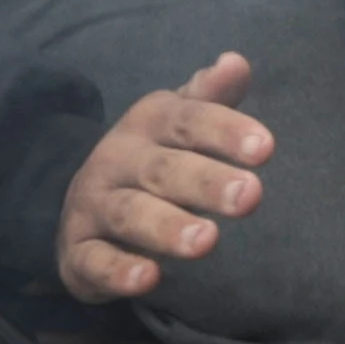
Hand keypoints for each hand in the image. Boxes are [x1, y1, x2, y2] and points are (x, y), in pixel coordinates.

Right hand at [57, 52, 267, 304]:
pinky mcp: (79, 253)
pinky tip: (148, 280)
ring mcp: (94, 206)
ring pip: (130, 214)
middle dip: (206, 182)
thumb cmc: (154, 159)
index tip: (265, 148)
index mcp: (148, 124)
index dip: (224, 131)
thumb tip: (236, 62)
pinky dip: (118, 272)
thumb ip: (210, 97)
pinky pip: (96, 262)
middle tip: (250, 197)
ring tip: (206, 241)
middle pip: (163, 169)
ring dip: (167, 228)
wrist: (82, 203)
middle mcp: (117, 160)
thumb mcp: (179, 122)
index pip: (188, 121)